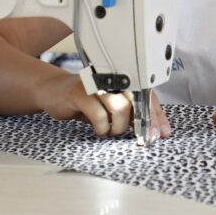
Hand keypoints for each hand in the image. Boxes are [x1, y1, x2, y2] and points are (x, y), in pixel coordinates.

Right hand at [34, 72, 170, 139]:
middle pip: (138, 100)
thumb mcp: (112, 105)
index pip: (148, 95)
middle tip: (136, 136)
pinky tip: (99, 129)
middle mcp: (113, 78)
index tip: (161, 133)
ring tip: (111, 130)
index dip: (157, 115)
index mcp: (124, 79)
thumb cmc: (86, 100)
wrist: (54, 90)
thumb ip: (132, 112)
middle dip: (140, 124)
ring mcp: (97, 84)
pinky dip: (102, 127)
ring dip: (118, 126)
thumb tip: (154, 130)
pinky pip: (99, 114)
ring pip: (121, 107)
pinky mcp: (80, 93)